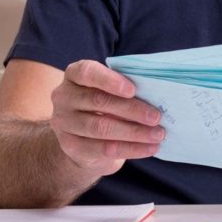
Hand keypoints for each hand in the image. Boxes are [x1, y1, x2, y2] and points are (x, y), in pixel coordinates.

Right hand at [49, 60, 163, 175]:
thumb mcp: (111, 90)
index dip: (110, 80)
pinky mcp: (71, 146)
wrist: (83, 136)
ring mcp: (64, 123)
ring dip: (134, 132)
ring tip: (158, 134)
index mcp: (75, 75)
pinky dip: (131, 149)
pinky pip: (103, 148)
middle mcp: (64, 97)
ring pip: (101, 128)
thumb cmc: (105, 103)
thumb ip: (127, 86)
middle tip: (156, 117)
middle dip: (131, 109)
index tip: (133, 90)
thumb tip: (157, 95)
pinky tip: (149, 148)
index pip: (87, 72)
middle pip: (98, 101)